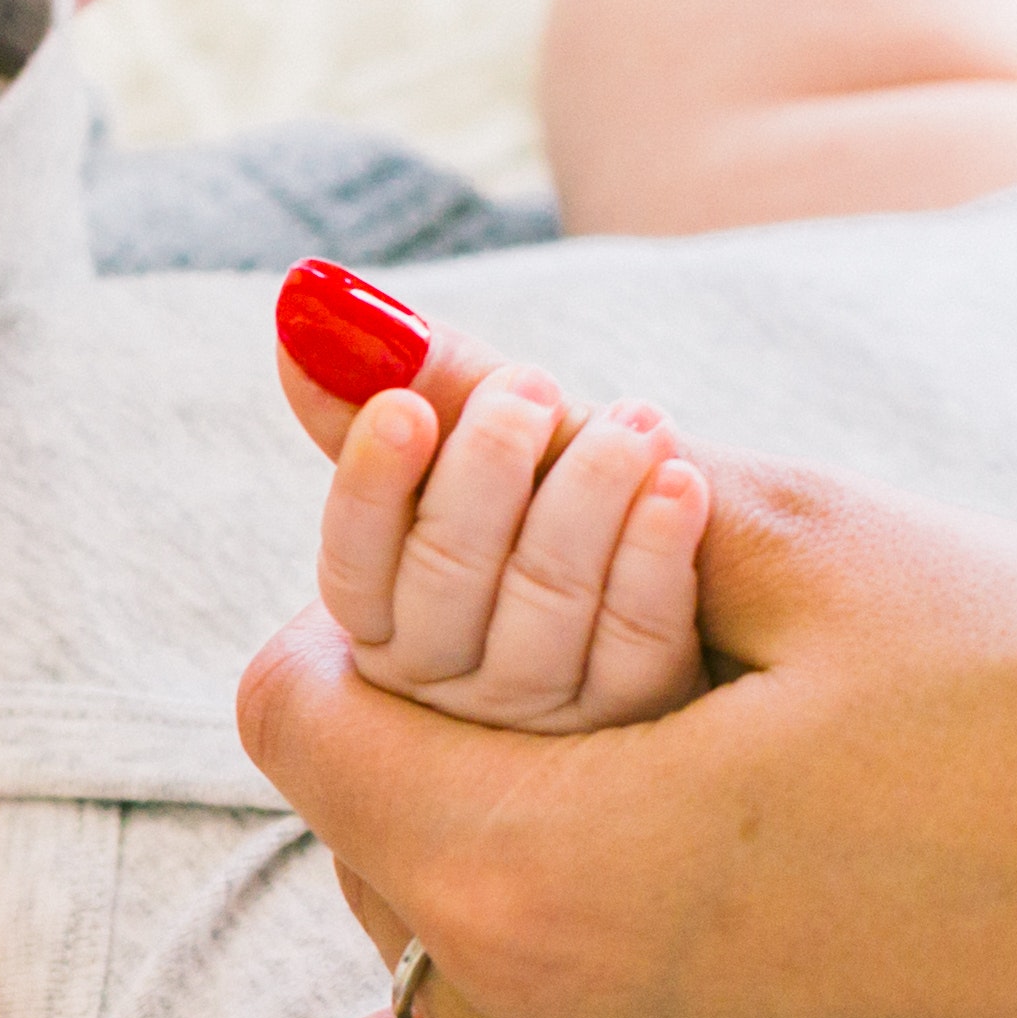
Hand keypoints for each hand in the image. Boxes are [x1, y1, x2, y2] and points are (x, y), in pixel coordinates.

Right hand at [274, 262, 712, 733]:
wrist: (706, 593)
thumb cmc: (557, 502)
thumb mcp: (483, 445)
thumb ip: (408, 387)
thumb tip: (310, 298)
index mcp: (387, 620)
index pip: (354, 567)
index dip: (371, 488)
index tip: (403, 409)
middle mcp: (449, 681)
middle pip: (446, 581)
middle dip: (489, 472)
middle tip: (530, 386)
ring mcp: (542, 716)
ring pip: (545, 608)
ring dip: (590, 496)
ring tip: (636, 420)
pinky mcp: (641, 720)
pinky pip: (637, 645)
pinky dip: (656, 554)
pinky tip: (680, 485)